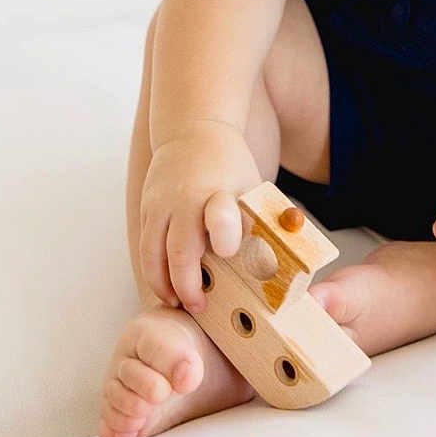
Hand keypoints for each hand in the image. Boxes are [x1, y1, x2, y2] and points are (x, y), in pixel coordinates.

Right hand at [139, 120, 261, 314]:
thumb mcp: (250, 184)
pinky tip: (165, 288)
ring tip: (178, 303)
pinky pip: (145, 247)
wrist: (192, 129)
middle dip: (188, 284)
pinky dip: (153, 272)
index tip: (228, 253)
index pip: (221, 214)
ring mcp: (162, 204)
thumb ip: (260, 218)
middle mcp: (187, 198)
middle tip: (198, 307)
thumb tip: (289, 256)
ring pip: (153, 254)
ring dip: (163, 285)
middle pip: (180, 249)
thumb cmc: (229, 165)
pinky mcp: (147, 208)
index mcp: (220, 191)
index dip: (224, 234)